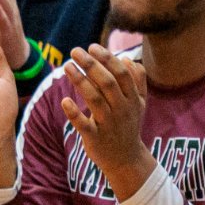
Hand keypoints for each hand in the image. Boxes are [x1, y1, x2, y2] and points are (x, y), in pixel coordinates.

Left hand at [58, 46, 155, 200]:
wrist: (126, 158)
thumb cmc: (129, 126)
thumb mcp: (140, 103)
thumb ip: (137, 81)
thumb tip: (127, 59)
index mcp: (133, 98)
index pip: (121, 73)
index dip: (107, 58)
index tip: (92, 46)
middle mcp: (122, 109)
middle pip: (107, 83)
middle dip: (91, 65)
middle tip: (75, 51)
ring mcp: (109, 124)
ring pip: (95, 99)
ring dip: (80, 82)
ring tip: (67, 67)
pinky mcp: (95, 138)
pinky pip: (84, 124)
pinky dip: (74, 113)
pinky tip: (64, 100)